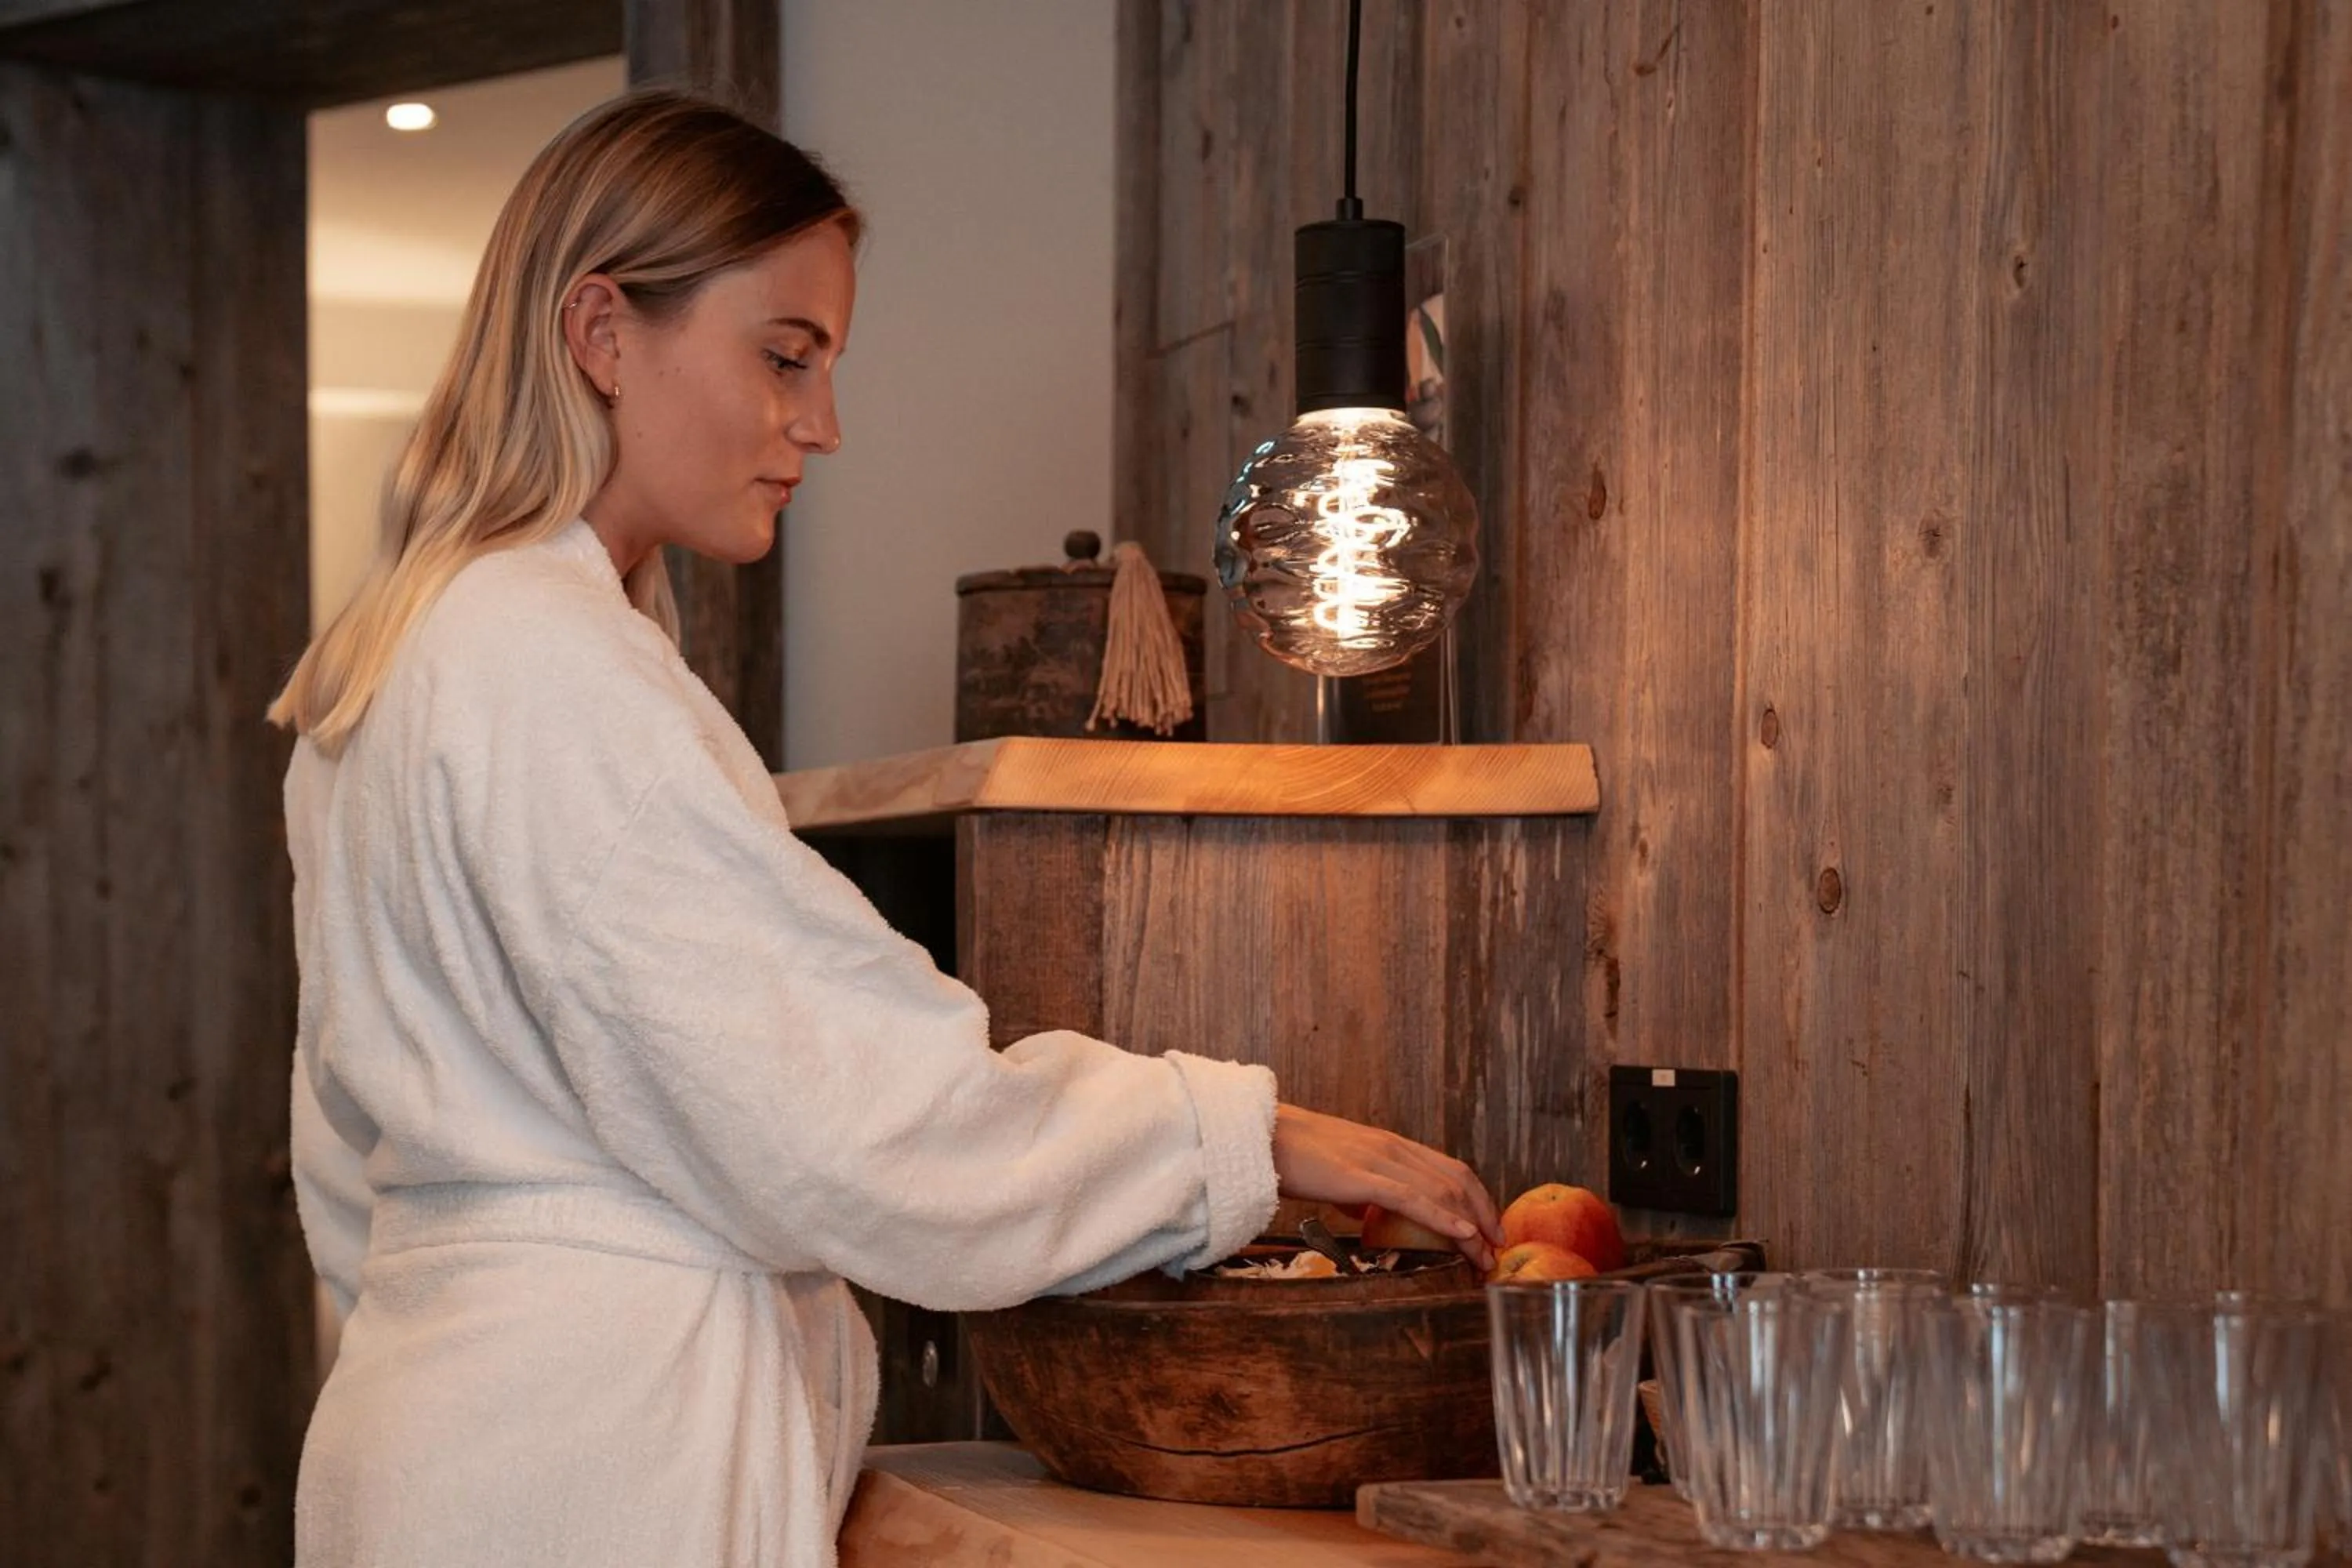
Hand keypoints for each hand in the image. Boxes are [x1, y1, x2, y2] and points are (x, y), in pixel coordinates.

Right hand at [1270, 1103, 1502, 1270]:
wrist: (1261, 1137)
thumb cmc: (1293, 1156)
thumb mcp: (1337, 1173)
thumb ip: (1358, 1189)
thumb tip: (1366, 1212)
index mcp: (1389, 1145)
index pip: (1450, 1169)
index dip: (1477, 1198)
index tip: (1489, 1228)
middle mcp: (1393, 1148)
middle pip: (1457, 1180)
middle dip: (1484, 1216)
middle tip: (1496, 1250)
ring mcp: (1379, 1160)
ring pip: (1442, 1191)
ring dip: (1470, 1226)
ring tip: (1484, 1256)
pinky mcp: (1362, 1178)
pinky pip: (1413, 1200)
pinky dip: (1444, 1218)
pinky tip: (1463, 1234)